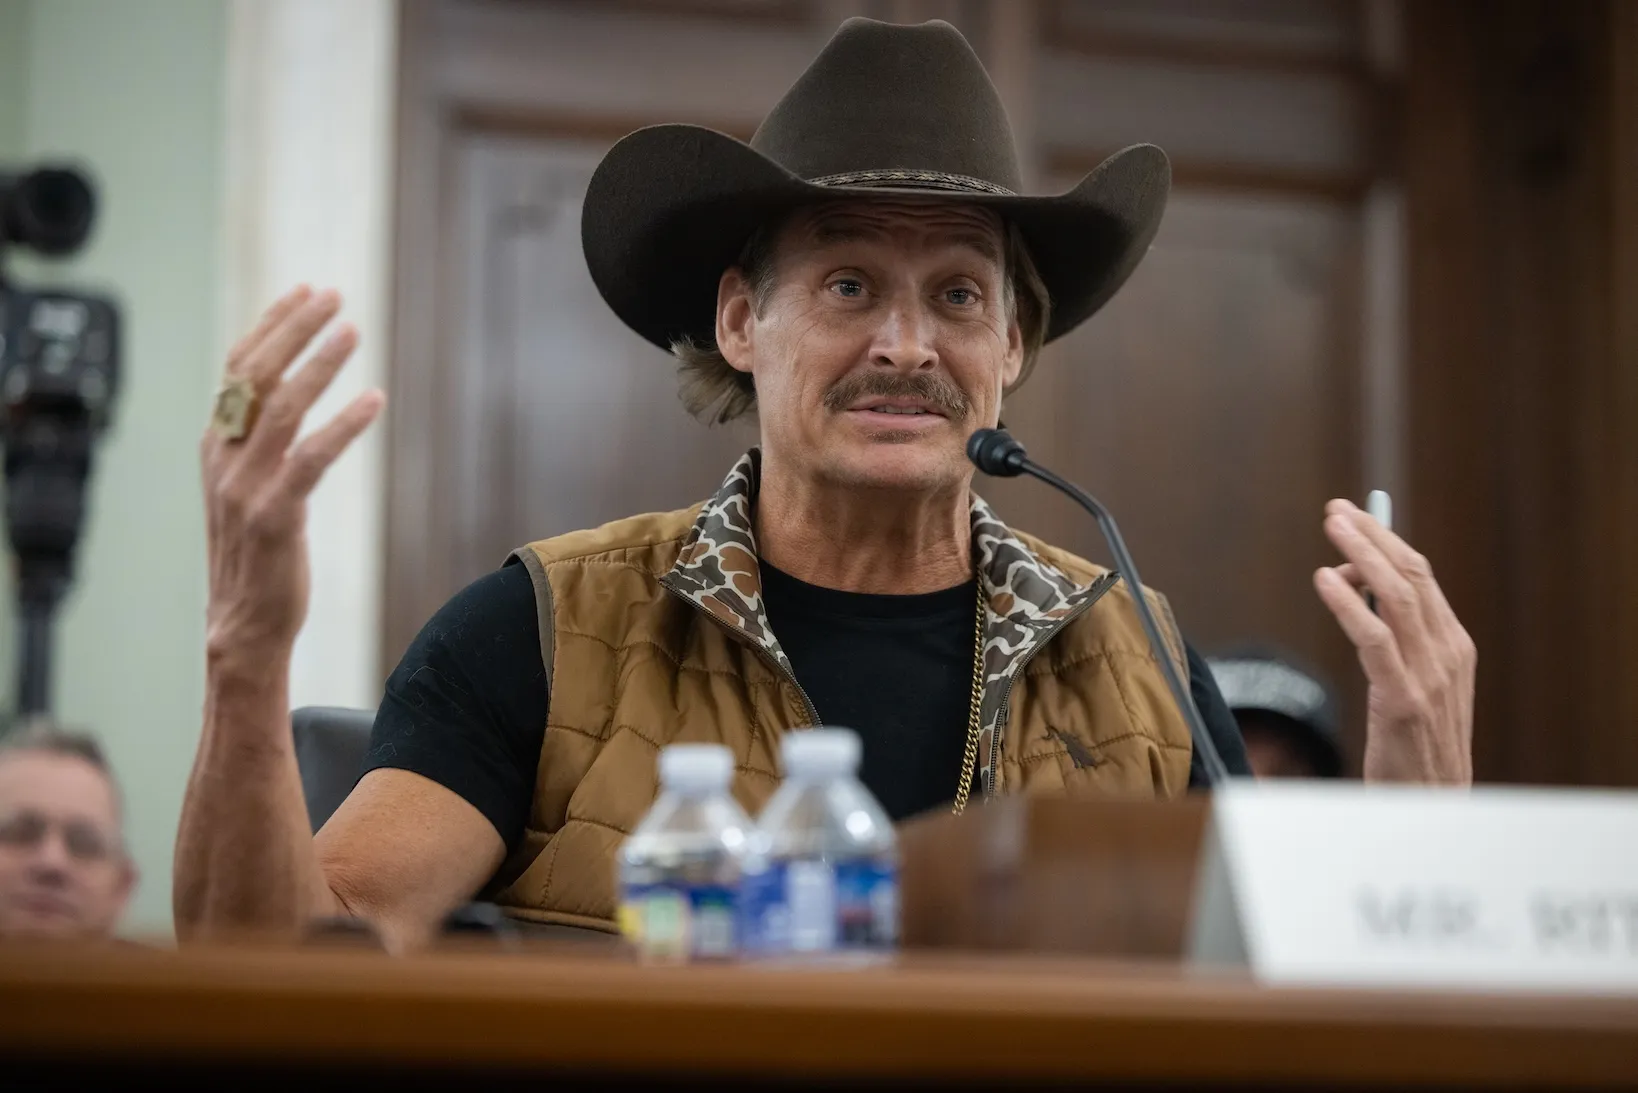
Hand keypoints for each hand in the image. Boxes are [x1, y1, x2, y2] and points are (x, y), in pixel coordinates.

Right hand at [202, 286, 383, 664]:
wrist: (244, 626)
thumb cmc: (257, 556)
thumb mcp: (246, 489)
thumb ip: (256, 443)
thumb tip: (280, 395)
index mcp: (216, 447)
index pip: (237, 369)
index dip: (270, 325)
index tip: (303, 291)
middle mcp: (225, 459)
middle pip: (254, 375)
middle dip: (294, 328)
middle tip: (333, 294)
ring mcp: (246, 488)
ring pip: (280, 408)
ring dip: (319, 363)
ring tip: (353, 331)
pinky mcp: (275, 517)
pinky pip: (310, 458)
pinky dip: (343, 425)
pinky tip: (374, 400)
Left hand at [1313, 499, 1475, 783]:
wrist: (1432, 809)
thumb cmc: (1414, 749)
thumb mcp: (1413, 687)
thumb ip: (1394, 642)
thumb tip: (1356, 590)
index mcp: (1454, 647)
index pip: (1422, 578)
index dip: (1386, 542)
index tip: (1354, 517)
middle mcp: (1448, 654)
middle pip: (1412, 576)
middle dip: (1373, 536)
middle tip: (1336, 511)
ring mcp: (1430, 677)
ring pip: (1397, 596)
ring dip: (1362, 555)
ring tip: (1332, 528)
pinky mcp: (1403, 700)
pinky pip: (1375, 639)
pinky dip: (1350, 604)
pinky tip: (1326, 580)